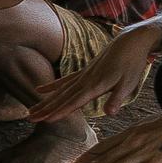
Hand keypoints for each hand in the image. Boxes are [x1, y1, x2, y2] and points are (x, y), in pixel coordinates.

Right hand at [28, 18, 155, 124]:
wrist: (130, 42)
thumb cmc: (131, 64)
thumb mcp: (128, 83)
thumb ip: (117, 99)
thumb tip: (109, 113)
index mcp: (94, 86)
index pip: (74, 102)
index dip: (60, 112)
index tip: (46, 120)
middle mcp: (84, 81)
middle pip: (61, 98)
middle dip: (46, 109)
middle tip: (30, 118)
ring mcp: (82, 75)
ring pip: (60, 91)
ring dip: (45, 101)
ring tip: (31, 111)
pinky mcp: (84, 72)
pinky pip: (64, 81)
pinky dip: (52, 86)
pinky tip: (40, 89)